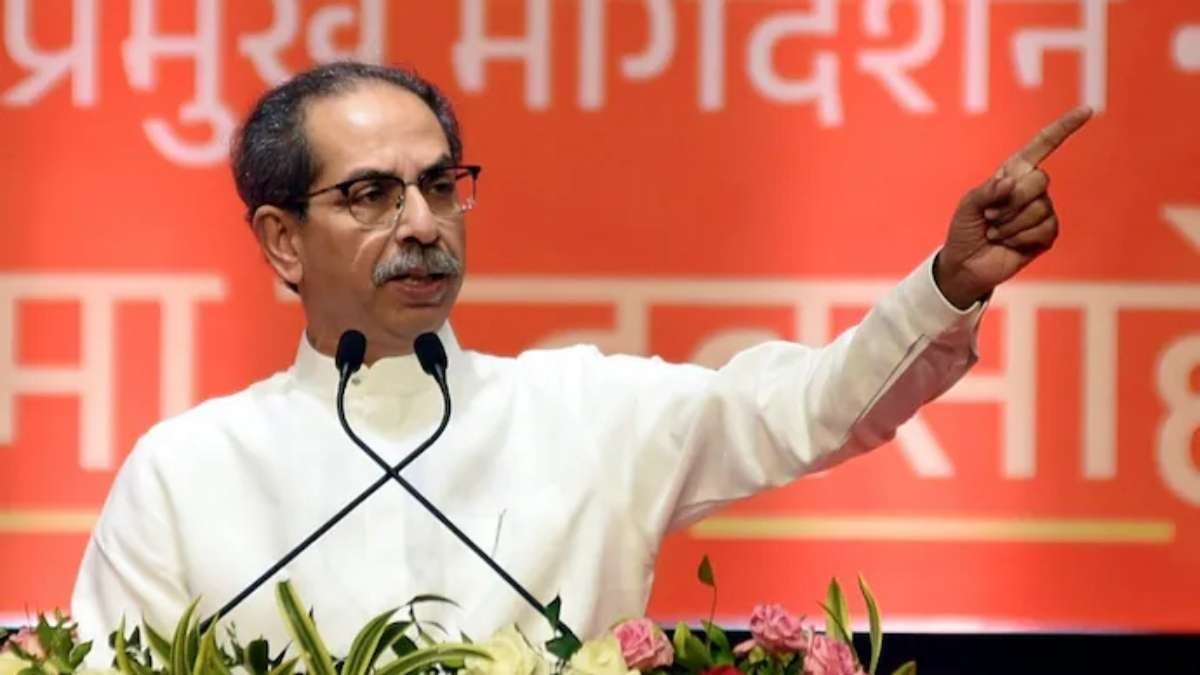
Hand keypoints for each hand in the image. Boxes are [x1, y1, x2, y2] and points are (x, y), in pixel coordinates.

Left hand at [934, 106, 1092, 308]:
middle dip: (1011, 201)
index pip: (1042, 146)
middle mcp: (1031, 189)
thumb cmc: (965, 231)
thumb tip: (1012, 182)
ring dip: (1010, 224)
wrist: (966, 265)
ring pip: (1039, 208)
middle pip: (1039, 180)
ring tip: (995, 232)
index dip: (1064, 128)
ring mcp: (1042, 211)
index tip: (1087, 111)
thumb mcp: (967, 207)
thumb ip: (986, 191)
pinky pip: (1043, 229)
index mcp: (1013, 173)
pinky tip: (1008, 243)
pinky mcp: (1047, 234)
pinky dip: (1019, 238)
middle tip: (990, 217)